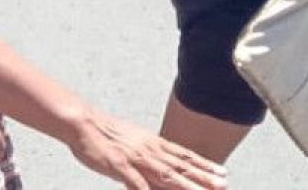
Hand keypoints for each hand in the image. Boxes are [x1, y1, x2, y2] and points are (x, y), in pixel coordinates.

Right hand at [67, 108, 227, 189]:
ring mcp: (136, 158)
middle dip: (203, 177)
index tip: (222, 172)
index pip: (185, 155)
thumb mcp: (135, 139)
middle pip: (181, 165)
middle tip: (223, 183)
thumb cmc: (107, 132)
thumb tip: (164, 158)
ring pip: (166, 174)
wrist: (84, 123)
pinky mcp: (119, 166)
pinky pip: (136, 182)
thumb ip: (150, 150)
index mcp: (153, 143)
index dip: (204, 165)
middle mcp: (149, 149)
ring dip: (186, 185)